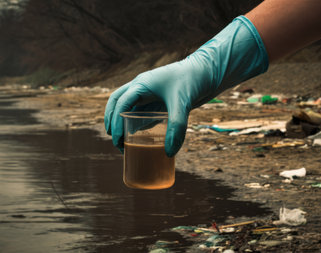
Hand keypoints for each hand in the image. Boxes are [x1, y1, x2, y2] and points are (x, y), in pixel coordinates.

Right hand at [104, 16, 268, 156]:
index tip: (116, 139)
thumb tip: (169, 153)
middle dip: (111, 121)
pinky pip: (142, 111)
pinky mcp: (159, 100)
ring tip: (123, 143)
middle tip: (115, 141)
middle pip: (117, 102)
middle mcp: (142, 87)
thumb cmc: (193, 80)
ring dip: (121, 122)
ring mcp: (150, 94)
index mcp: (142, 84)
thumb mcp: (183, 103)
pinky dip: (136, 123)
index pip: (121, 102)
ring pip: (127, 107)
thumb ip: (176, 126)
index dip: (115, 121)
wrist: (209, 71)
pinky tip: (138, 137)